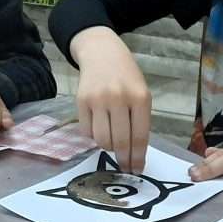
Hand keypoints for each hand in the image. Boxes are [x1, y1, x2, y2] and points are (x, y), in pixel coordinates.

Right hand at [71, 26, 151, 172]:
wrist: (101, 52)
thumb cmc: (126, 76)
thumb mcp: (141, 93)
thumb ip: (139, 120)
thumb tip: (135, 154)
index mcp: (140, 98)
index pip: (140, 136)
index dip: (138, 157)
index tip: (137, 170)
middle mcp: (119, 98)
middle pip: (120, 141)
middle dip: (123, 159)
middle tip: (125, 168)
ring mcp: (98, 99)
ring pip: (101, 140)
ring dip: (107, 147)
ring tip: (111, 141)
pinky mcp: (81, 101)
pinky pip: (87, 131)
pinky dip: (93, 136)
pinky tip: (99, 126)